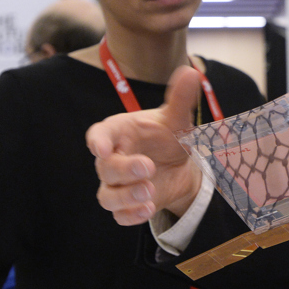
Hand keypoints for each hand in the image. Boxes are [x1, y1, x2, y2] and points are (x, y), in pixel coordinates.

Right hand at [88, 65, 203, 225]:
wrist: (180, 164)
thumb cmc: (169, 136)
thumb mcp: (178, 119)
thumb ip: (180, 99)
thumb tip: (190, 73)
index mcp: (120, 132)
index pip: (99, 134)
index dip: (98, 141)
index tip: (100, 147)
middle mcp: (113, 158)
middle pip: (105, 168)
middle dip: (124, 169)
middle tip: (148, 167)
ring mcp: (118, 184)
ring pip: (107, 196)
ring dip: (125, 197)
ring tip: (150, 192)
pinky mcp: (127, 204)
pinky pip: (118, 215)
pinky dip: (130, 215)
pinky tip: (148, 209)